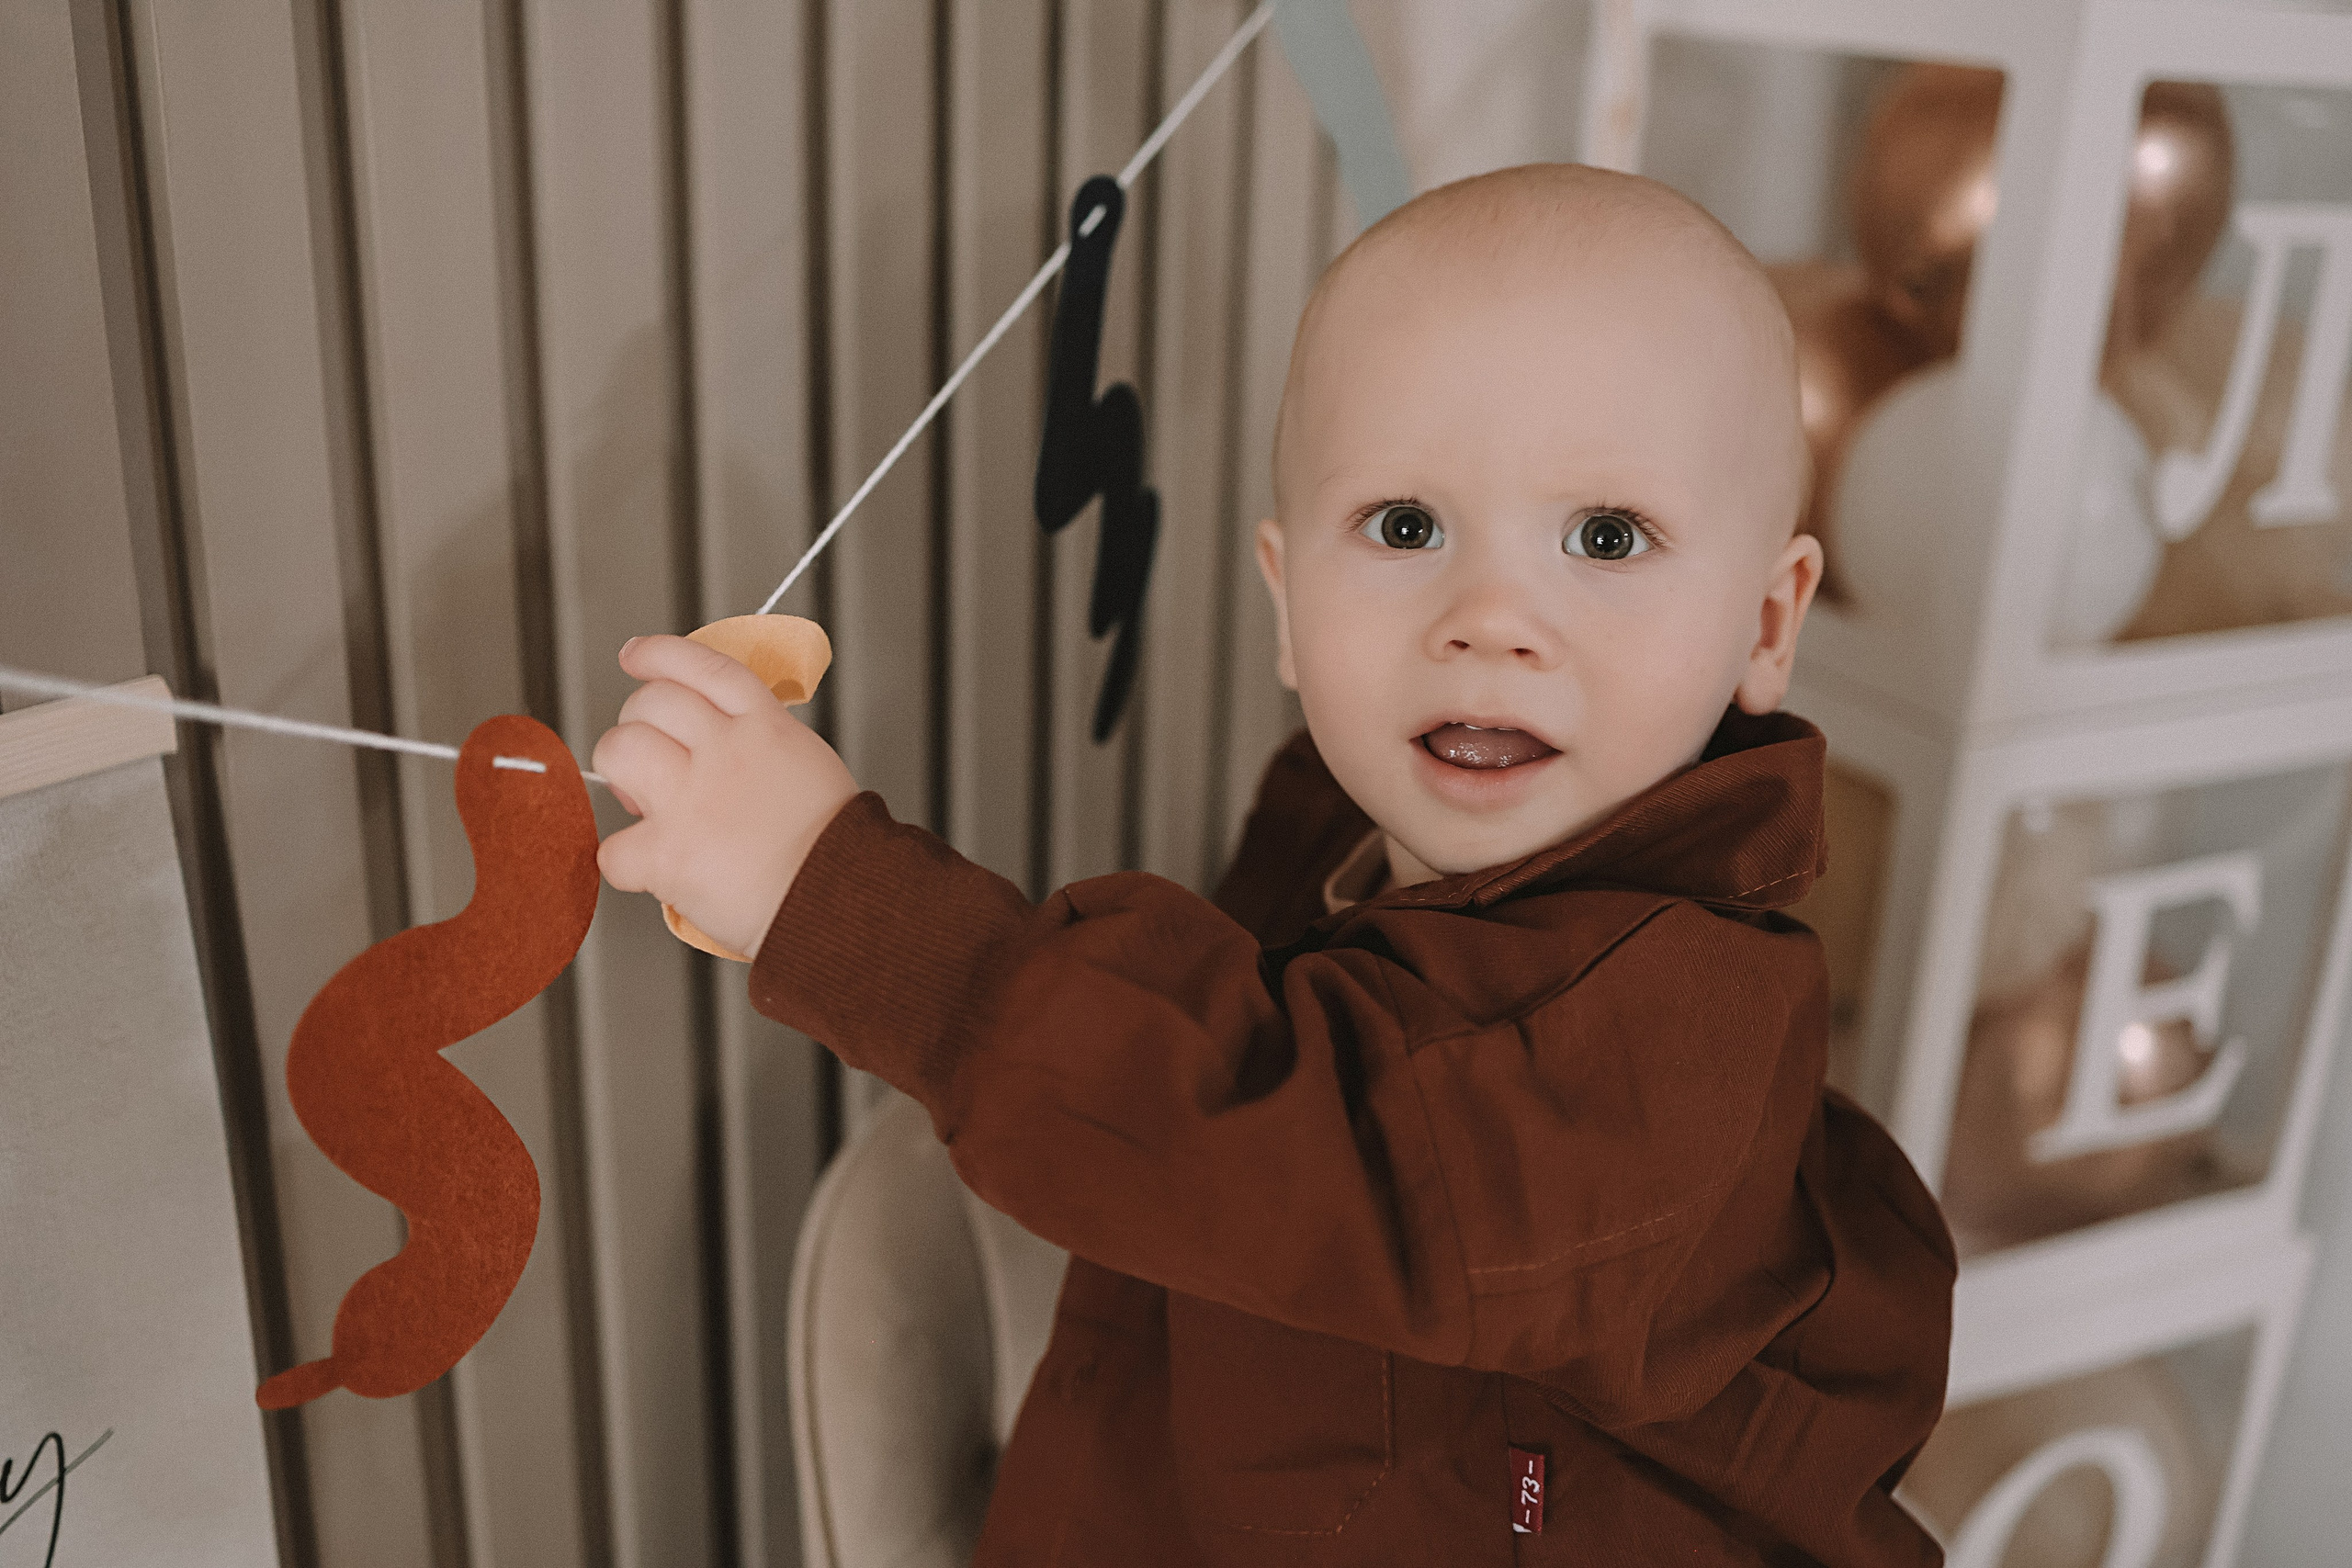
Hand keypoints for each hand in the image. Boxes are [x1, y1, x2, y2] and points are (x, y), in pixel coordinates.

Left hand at [593, 635, 858, 959]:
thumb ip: (762, 744)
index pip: (702, 666)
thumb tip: (716, 738)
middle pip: (650, 703)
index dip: (659, 654)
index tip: (635, 655)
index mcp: (765, 727)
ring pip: (620, 750)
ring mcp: (692, 799)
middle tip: (649, 761)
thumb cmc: (834, 851)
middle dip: (636, 726)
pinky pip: (615, 847)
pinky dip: (626, 862)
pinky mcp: (669, 853)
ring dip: (621, 774)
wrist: (842, 902)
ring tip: (641, 801)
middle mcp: (726, 751)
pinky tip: (653, 871)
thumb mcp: (808, 766)